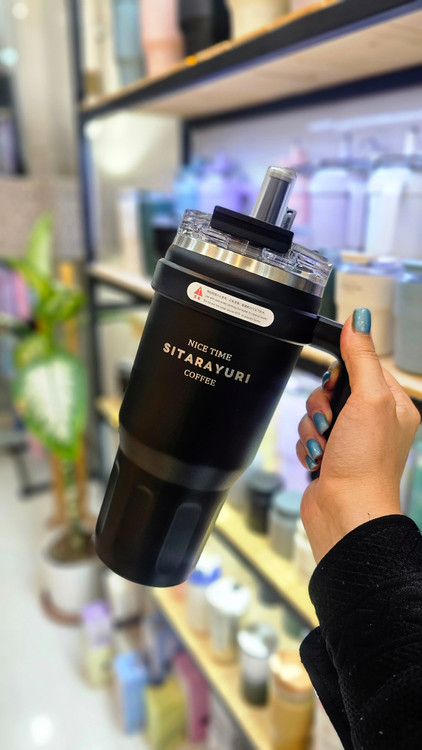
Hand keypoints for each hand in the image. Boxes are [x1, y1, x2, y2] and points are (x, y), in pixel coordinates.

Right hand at [297, 308, 420, 563]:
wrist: (346, 510)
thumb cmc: (366, 461)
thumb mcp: (369, 398)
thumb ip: (361, 357)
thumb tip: (358, 320)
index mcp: (394, 405)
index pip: (364, 366)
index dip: (344, 372)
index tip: (337, 382)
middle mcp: (373, 422)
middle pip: (334, 388)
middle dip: (323, 403)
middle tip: (331, 420)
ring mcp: (351, 441)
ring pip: (316, 411)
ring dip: (313, 427)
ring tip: (326, 445)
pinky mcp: (330, 456)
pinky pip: (307, 435)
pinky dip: (308, 445)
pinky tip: (319, 459)